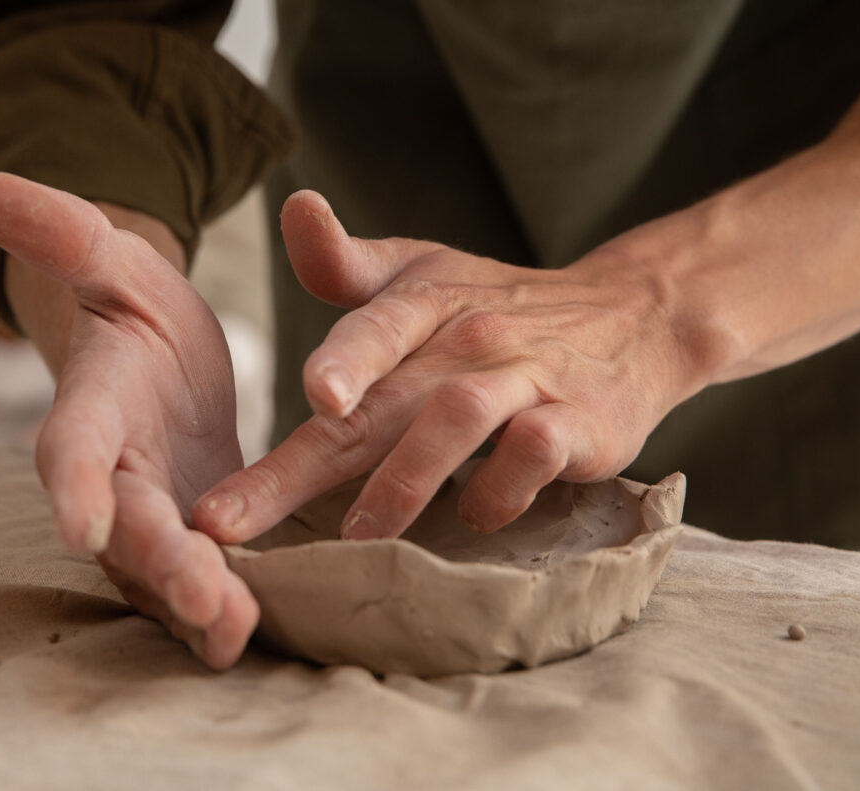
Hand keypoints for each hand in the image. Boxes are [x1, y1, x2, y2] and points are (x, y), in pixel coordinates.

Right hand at [0, 173, 256, 667]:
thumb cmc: (140, 317)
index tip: (83, 524)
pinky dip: (221, 608)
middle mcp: (115, 475)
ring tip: (233, 630)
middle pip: (127, 527)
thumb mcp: (118, 266)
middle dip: (159, 562)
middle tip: (201, 593)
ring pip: (163, 571)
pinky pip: (201, 579)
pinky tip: (252, 632)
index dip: (73, 485)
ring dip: (195, 603)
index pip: (71, 448)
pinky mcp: (192, 538)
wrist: (166, 368)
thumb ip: (67, 236)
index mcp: (93, 409)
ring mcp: (154, 514)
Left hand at [193, 190, 708, 542]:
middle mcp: (470, 337)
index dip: (337, 362)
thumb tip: (293, 207)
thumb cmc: (499, 305)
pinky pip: (532, 457)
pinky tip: (473, 514)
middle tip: (229, 521)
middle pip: (380, 403)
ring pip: (458, 421)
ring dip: (402, 483)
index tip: (309, 398)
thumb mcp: (424, 271)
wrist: (629, 316)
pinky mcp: (576, 423)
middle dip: (301, 467)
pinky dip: (497, 490)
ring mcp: (526, 378)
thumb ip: (347, 263)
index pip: (366, 330)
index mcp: (424, 300)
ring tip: (353, 538)